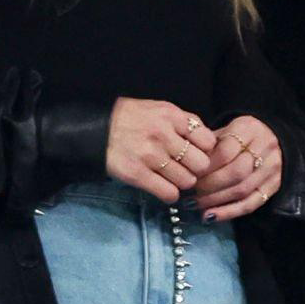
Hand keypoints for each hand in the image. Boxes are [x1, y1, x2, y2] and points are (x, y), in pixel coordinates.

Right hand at [105, 98, 219, 204]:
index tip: (197, 153)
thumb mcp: (160, 109)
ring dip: (182, 182)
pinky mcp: (138, 174)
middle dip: (196, 169)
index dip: (205, 150)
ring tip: (172, 177)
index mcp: (172, 116)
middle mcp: (164, 135)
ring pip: (187, 181)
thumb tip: (208, 143)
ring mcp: (151, 156)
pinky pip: (169, 193)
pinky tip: (164, 188)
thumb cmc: (131, 118)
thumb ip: (184, 122)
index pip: (208, 141)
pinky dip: (170, 194)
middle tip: (186, 168)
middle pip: (201, 164)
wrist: (96, 129)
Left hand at [191, 115, 283, 221]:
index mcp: (249, 129)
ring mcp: (272, 168)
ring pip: (242, 190)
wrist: (272, 136)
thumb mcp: (225, 130)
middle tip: (190, 192)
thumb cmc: (240, 135)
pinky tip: (210, 216)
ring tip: (195, 205)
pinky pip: (251, 204)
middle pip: (236, 172)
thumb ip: (209, 145)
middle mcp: (265, 147)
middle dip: (209, 185)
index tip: (189, 174)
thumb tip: (186, 165)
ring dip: (215, 201)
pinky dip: (228, 213)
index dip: (205, 166)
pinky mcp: (274, 186)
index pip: (225, 151)